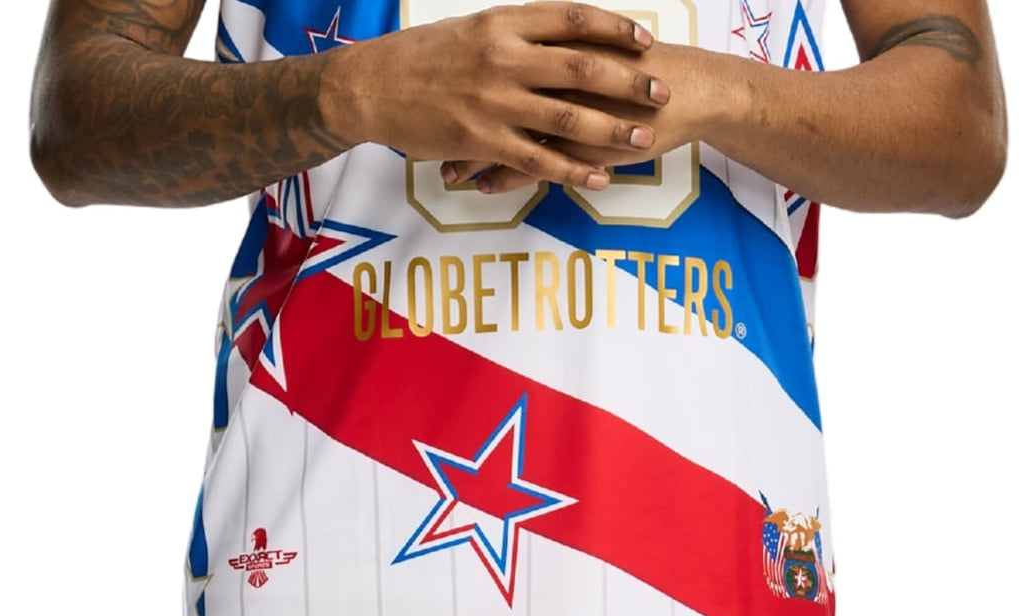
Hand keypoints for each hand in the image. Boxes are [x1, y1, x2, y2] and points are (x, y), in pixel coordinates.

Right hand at [325, 3, 672, 190]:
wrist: (370, 87)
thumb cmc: (419, 59)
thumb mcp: (470, 30)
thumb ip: (514, 33)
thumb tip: (552, 35)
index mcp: (504, 22)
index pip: (573, 19)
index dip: (616, 29)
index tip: (647, 40)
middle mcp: (505, 58)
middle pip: (583, 67)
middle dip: (629, 82)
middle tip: (663, 92)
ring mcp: (495, 101)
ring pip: (568, 117)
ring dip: (612, 130)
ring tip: (644, 140)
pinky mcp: (483, 141)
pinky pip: (538, 160)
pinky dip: (573, 171)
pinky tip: (599, 178)